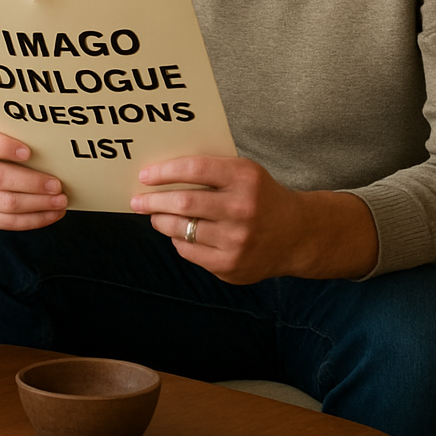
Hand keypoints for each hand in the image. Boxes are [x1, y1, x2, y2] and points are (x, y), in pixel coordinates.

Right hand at [0, 122, 67, 230]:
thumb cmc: (12, 143)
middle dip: (31, 183)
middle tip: (56, 184)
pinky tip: (53, 213)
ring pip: (6, 203)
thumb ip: (24, 135)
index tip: (28, 152)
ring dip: (38, 203)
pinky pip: (10, 222)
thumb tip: (53, 144)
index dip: (4, 148)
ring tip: (60, 200)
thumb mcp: (13, 133)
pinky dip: (35, 219)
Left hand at [129, 156, 377, 282]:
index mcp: (244, 178)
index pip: (193, 169)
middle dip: (152, 201)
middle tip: (137, 201)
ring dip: (161, 221)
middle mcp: (242, 209)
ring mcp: (237, 241)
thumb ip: (209, 169)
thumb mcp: (243, 172)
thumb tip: (158, 173)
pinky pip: (190, 252)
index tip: (144, 176)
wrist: (298, 235)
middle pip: (183, 203)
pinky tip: (179, 234)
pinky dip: (179, 241)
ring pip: (182, 229)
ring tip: (153, 215)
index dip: (163, 172)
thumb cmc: (259, 195)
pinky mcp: (232, 266)